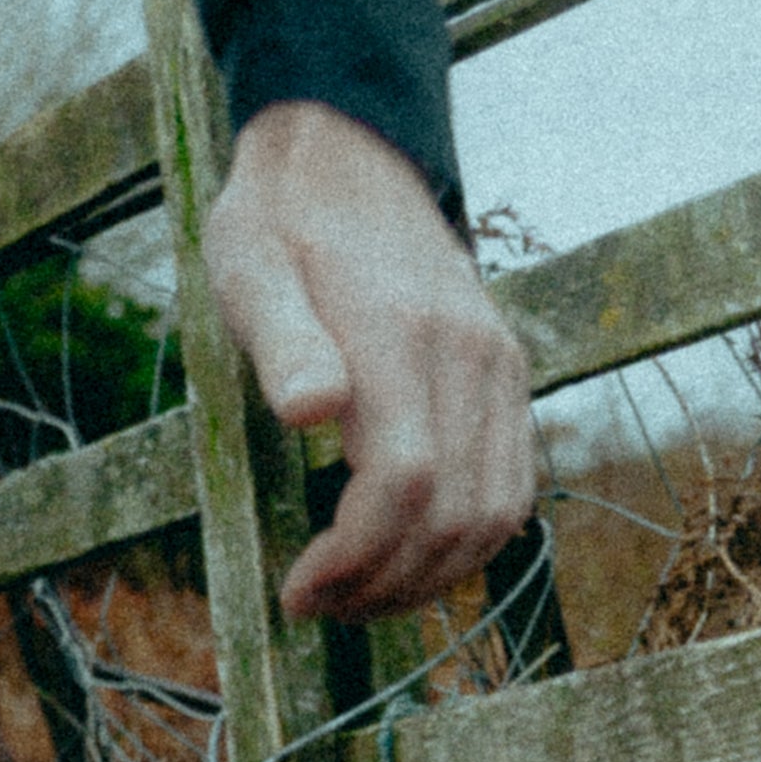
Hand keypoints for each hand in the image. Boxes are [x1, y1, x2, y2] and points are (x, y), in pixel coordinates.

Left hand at [205, 102, 537, 625]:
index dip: (352, 559)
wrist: (347, 156)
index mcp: (402, 336)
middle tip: (314, 604)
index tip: (296, 589)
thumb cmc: (280, 223)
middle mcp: (471, 356)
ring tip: (353, 594)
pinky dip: (462, 548)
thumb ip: (281, 339)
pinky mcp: (509, 380)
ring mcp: (500, 368)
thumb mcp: (248, 267)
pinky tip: (399, 558)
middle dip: (381, 586)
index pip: (402, 486)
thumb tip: (310, 410)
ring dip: (424, 581)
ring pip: (492, 519)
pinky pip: (512, 493)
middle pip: (451, 518)